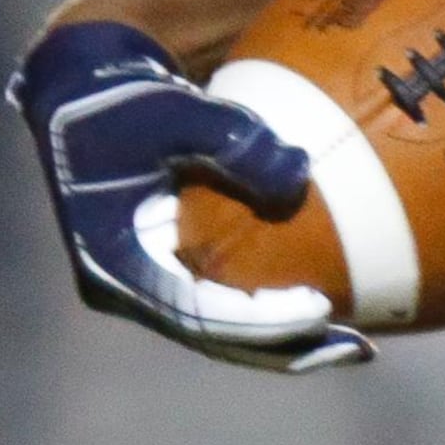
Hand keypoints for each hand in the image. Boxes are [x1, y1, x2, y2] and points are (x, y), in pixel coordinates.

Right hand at [10, 21, 372, 372]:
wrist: (84, 95)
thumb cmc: (125, 100)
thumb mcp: (174, 112)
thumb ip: (233, 141)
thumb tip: (298, 175)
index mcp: (113, 261)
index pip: (193, 310)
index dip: (257, 319)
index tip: (319, 308)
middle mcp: (127, 285)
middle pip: (215, 337)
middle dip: (286, 348)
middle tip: (358, 349)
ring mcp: (148, 282)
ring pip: (224, 330)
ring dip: (288, 340)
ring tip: (360, 345)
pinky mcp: (173, 269)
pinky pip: (228, 300)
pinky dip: (276, 309)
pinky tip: (340, 302)